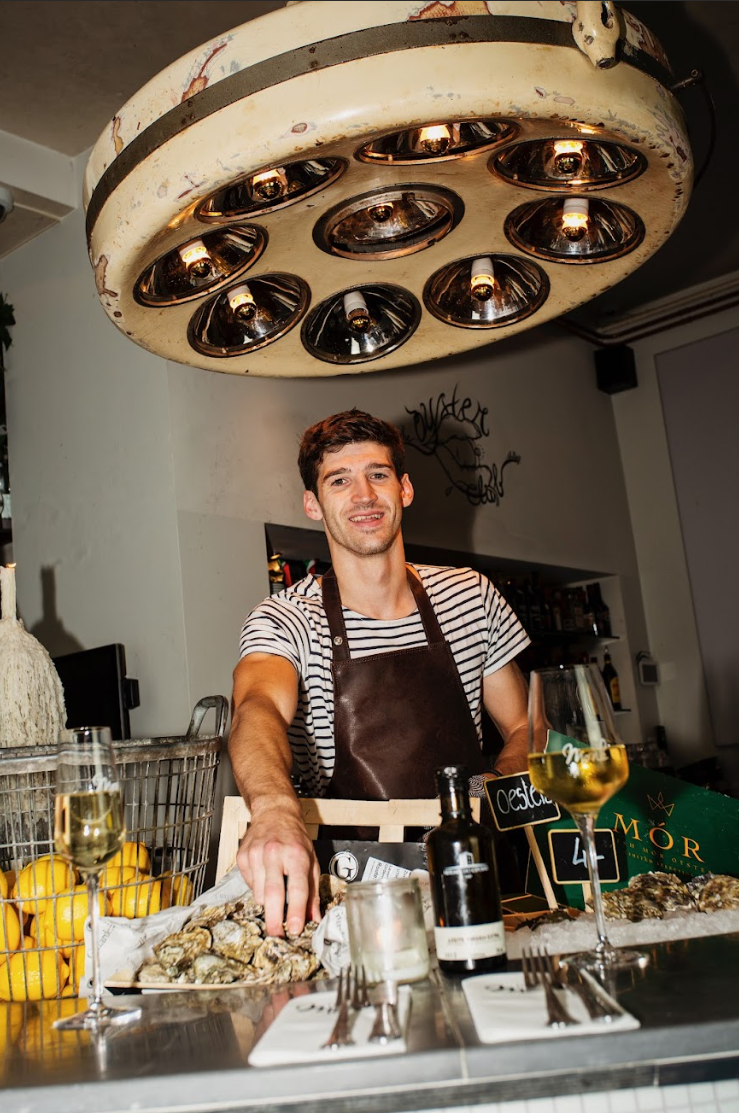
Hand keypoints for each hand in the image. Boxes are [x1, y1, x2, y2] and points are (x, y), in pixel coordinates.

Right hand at [235, 808, 320, 936]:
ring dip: (268, 902)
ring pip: (259, 893)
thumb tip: (314, 918)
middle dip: (274, 919)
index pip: (297, 888)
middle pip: (273, 894)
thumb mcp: (312, 860)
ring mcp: (256, 855)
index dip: (296, 911)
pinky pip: (250, 885)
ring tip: (275, 888)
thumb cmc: (295, 837)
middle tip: (277, 936)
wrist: (274, 812)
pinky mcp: (243, 857)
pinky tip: (265, 874)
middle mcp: (275, 854)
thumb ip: (313, 891)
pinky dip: (258, 888)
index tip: (295, 929)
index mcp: (296, 855)